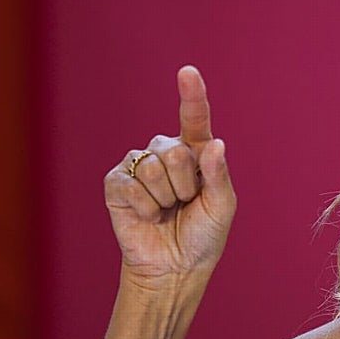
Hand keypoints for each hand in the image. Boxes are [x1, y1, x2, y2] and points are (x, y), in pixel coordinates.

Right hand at [103, 66, 236, 287]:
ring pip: (155, 167)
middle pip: (176, 150)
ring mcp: (140, 166)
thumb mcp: (222, 205)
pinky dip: (145, 206)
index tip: (187, 71)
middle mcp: (168, 152)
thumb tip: (214, 144)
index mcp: (198, 152)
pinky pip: (131, 184)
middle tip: (186, 203)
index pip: (195, 118)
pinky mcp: (117, 184)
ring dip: (166, 197)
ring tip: (168, 210)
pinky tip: (149, 216)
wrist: (175, 267)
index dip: (191, 94)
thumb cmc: (204, 234)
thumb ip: (219, 174)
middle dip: (186, 184)